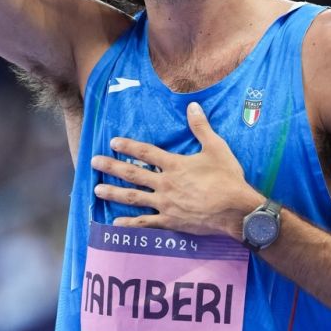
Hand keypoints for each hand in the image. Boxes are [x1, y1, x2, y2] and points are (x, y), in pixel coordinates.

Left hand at [91, 102, 263, 237]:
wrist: (236, 211)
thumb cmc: (227, 179)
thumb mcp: (216, 148)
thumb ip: (201, 127)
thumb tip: (192, 106)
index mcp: (174, 165)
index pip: (146, 152)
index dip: (128, 146)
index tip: (113, 142)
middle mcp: (165, 184)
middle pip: (133, 173)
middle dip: (112, 167)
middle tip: (94, 162)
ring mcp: (165, 204)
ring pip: (133, 198)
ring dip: (113, 192)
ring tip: (96, 189)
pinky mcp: (170, 221)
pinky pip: (145, 224)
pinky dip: (129, 224)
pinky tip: (115, 223)